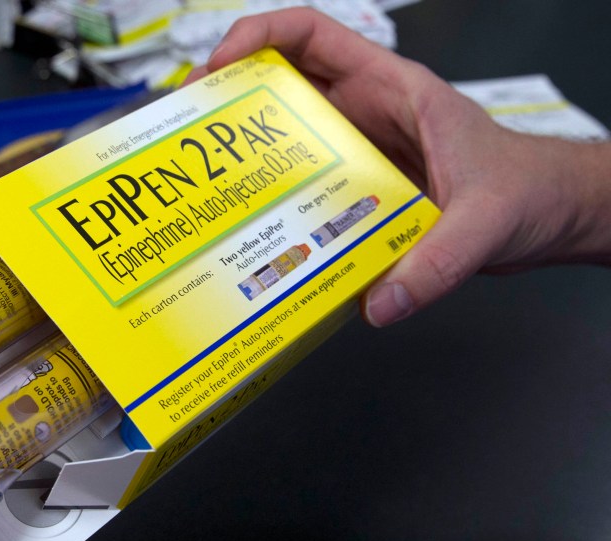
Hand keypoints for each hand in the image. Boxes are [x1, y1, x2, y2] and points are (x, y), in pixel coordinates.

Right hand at [187, 9, 610, 325]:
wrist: (551, 217)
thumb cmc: (531, 191)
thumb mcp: (487, 221)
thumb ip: (437, 263)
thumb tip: (378, 305)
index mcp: (393, 89)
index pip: (313, 36)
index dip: (258, 37)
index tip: (217, 68)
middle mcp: (367, 115)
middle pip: (283, 88)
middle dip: (230, 103)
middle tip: (188, 138)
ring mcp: (359, 155)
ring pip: (287, 142)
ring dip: (245, 159)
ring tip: (204, 190)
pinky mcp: (358, 194)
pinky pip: (306, 191)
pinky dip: (276, 206)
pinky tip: (254, 236)